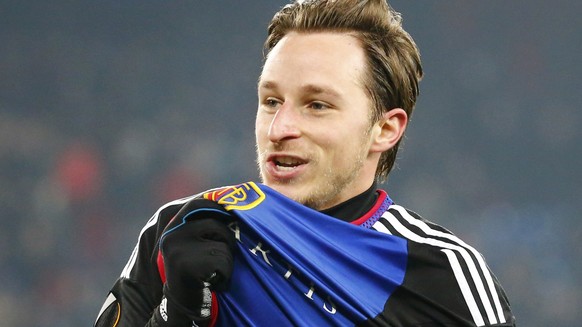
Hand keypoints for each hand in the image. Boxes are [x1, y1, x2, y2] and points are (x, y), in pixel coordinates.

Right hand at [159, 199, 234, 321]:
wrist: (179, 303)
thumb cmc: (195, 268)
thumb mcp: (193, 240)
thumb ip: (204, 221)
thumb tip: (233, 198)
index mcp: (172, 222)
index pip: (200, 202)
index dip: (221, 203)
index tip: (237, 208)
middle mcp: (172, 232)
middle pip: (216, 221)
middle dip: (228, 235)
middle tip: (228, 249)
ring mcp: (177, 247)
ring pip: (223, 242)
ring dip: (227, 257)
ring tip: (215, 269)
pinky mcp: (186, 265)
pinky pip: (222, 261)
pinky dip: (225, 273)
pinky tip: (214, 281)